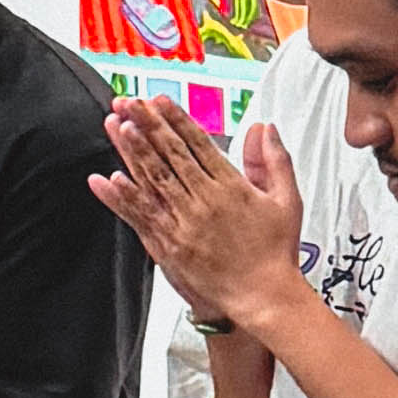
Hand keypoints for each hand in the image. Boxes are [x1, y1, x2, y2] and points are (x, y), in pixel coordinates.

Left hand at [91, 96, 307, 334]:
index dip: (176, 119)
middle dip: (148, 125)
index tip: (159, 101)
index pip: (198, 143)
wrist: (264, 296)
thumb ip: (274, 160)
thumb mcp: (287, 199)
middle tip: (129, 102)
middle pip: (170, 155)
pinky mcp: (172, 247)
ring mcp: (186, 224)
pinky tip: (109, 179)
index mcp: (232, 187)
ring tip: (117, 126)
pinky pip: (144, 218)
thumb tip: (265, 128)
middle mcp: (205, 201)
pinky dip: (125, 199)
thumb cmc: (276, 251)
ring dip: (133, 151)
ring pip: (154, 180)